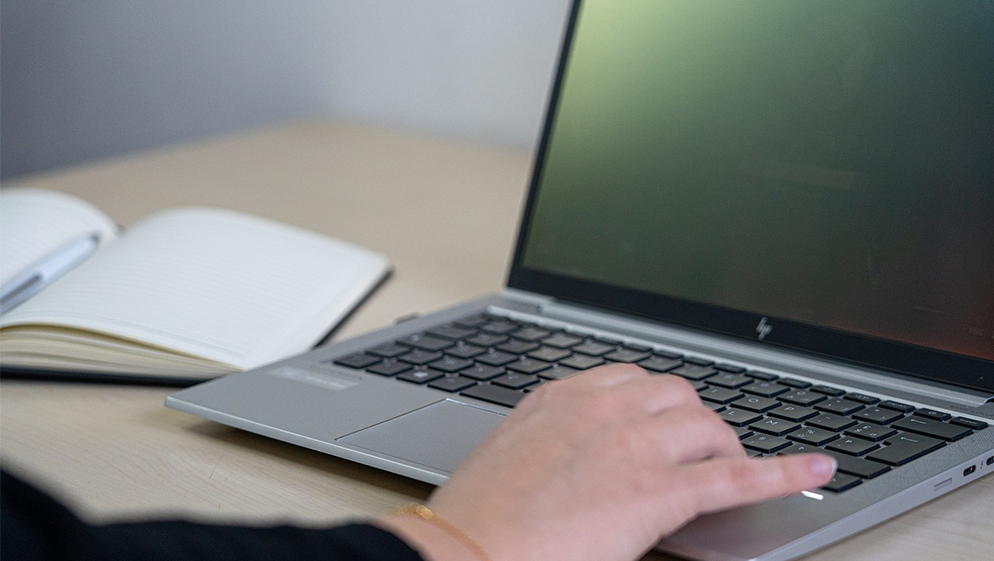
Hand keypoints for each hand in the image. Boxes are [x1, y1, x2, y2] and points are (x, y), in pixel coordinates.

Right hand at [380, 364, 835, 560]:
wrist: (463, 552)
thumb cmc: (477, 519)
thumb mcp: (511, 459)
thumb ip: (550, 443)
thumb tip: (574, 459)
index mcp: (561, 398)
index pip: (631, 378)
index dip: (659, 403)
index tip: (667, 417)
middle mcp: (602, 410)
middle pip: (677, 394)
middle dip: (693, 422)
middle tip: (695, 453)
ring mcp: (633, 446)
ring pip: (707, 426)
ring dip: (723, 447)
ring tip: (725, 472)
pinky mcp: (658, 491)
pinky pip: (736, 477)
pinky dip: (783, 473)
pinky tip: (814, 471)